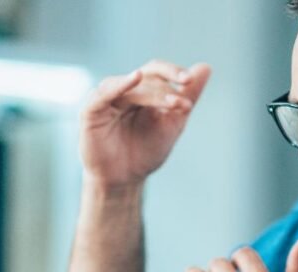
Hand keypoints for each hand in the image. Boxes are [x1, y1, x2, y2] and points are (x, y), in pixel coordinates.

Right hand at [80, 60, 211, 188]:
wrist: (124, 178)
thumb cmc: (145, 151)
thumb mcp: (172, 124)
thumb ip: (187, 97)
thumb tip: (206, 67)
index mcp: (142, 90)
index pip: (157, 72)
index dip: (173, 72)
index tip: (190, 80)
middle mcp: (123, 90)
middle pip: (146, 74)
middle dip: (167, 81)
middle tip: (186, 88)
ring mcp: (107, 99)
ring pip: (131, 86)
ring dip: (153, 92)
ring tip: (172, 103)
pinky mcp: (91, 110)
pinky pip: (104, 94)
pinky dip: (119, 85)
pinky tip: (135, 78)